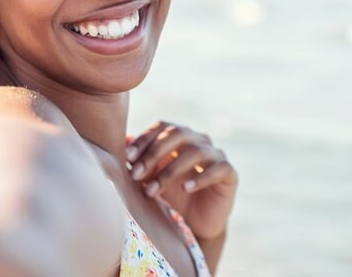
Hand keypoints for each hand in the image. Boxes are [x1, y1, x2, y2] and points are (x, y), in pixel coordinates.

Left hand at [126, 121, 237, 239]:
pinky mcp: (229, 174)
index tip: (128, 158)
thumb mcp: (151, 177)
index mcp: (180, 136)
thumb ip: (139, 160)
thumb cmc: (171, 195)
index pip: (162, 126)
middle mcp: (199, 140)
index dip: (145, 139)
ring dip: (170, 171)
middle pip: (177, 134)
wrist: (196, 224)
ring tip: (152, 191)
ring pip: (194, 152)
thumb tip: (122, 141)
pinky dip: (200, 177)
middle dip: (153, 154)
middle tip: (136, 175)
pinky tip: (185, 188)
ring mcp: (216, 155)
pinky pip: (217, 169)